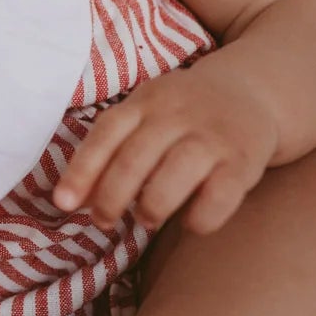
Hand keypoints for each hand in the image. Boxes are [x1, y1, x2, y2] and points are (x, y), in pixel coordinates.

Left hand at [53, 65, 277, 236]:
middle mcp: (178, 113)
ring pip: (174, 175)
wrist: (252, 93)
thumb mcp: (146, 117)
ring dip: (151, 207)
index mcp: (147, 100)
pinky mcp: (244, 160)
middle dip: (112, 198)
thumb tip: (75, 200)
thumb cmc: (184, 117)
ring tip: (145, 218)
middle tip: (104, 221)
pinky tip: (190, 222)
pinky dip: (198, 219)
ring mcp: (213, 135)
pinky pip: (219, 196)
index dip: (81, 171)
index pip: (107, 133)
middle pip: (135, 158)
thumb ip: (113, 152)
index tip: (62, 204)